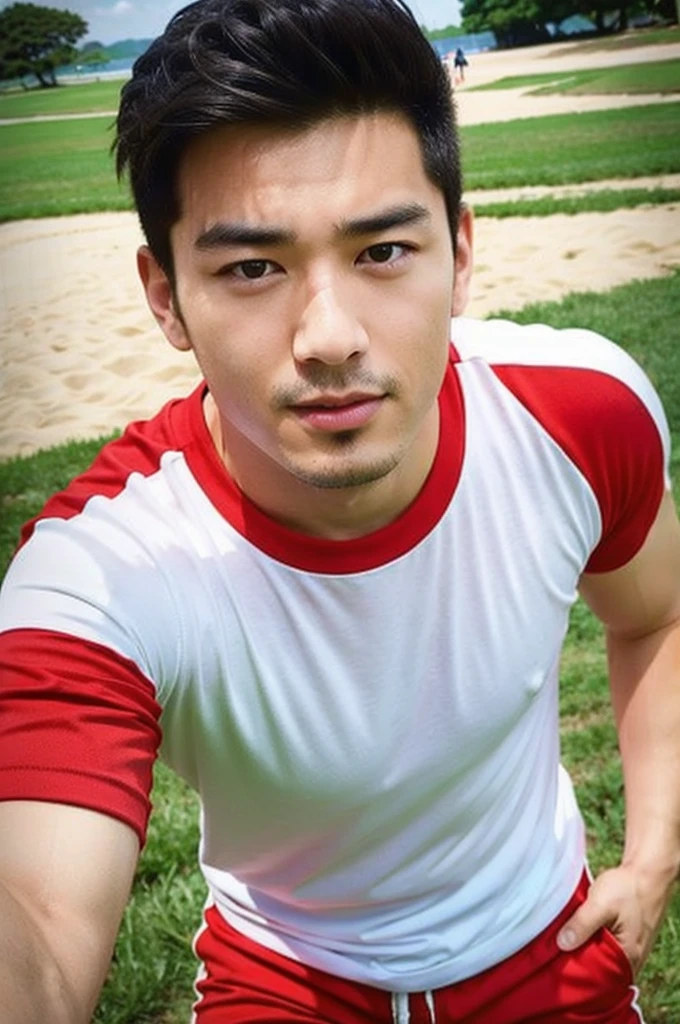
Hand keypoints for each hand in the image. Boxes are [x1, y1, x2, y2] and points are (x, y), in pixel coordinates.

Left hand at [556, 863, 673, 975]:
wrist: (647, 872)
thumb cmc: (628, 888)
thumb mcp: (601, 904)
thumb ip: (582, 924)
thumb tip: (562, 944)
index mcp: (628, 958)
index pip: (597, 976)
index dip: (576, 968)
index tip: (555, 959)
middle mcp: (630, 960)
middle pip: (598, 967)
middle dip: (578, 956)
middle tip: (556, 945)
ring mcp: (629, 949)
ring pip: (600, 955)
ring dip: (584, 945)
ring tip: (565, 935)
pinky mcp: (624, 938)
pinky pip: (604, 944)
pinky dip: (592, 937)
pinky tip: (579, 928)